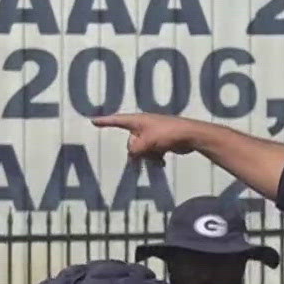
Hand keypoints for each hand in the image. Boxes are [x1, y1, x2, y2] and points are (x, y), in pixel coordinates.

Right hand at [93, 114, 208, 158]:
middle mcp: (143, 125)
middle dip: (137, 151)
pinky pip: (151, 152)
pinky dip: (155, 158)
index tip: (93, 121)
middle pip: (131, 142)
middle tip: (148, 152)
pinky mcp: (161, 141)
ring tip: (158, 157)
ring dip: (148, 156)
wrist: (189, 135)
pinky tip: (162, 162)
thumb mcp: (145, 143)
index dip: (104, 122)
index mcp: (137, 121)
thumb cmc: (166, 134)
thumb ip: (134, 150)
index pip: (116, 120)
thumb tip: (132, 156)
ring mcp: (152, 134)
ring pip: (141, 150)